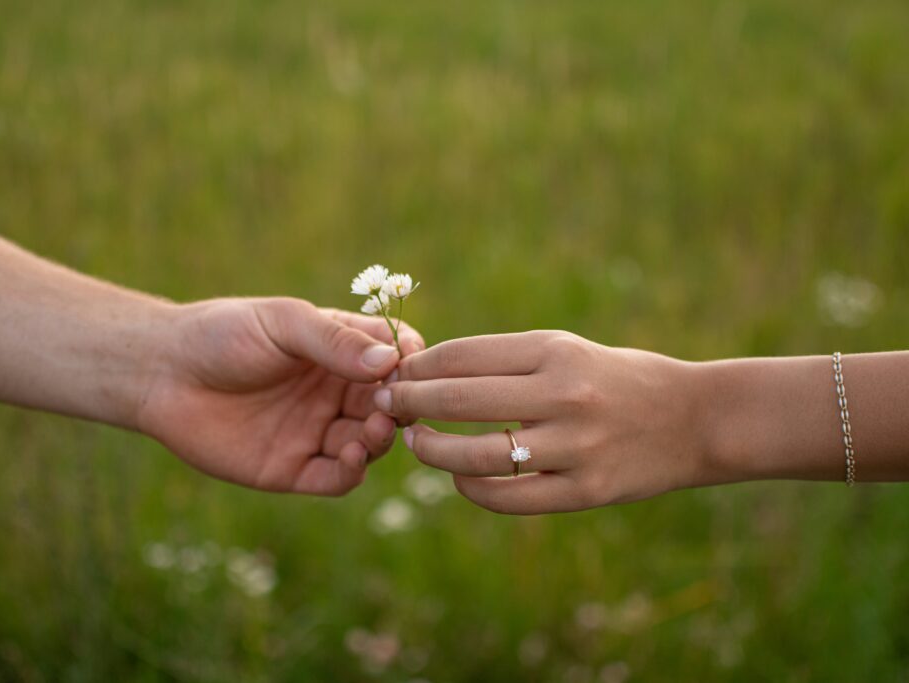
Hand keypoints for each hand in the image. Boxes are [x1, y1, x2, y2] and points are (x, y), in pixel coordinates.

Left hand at [137, 297, 423, 495]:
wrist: (162, 373)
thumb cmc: (222, 334)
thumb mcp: (283, 324)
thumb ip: (334, 340)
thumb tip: (389, 361)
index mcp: (338, 351)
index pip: (393, 359)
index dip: (410, 364)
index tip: (412, 366)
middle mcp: (333, 393)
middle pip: (387, 406)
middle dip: (397, 407)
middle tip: (390, 406)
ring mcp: (315, 432)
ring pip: (368, 444)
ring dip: (379, 440)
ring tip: (372, 429)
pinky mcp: (291, 469)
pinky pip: (335, 478)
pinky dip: (352, 472)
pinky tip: (352, 457)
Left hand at [375, 331, 707, 512]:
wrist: (694, 419)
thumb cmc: (617, 378)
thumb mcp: (567, 349)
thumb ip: (507, 361)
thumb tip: (432, 373)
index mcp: (555, 351)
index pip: (462, 355)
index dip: (417, 366)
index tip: (394, 373)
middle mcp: (563, 395)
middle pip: (458, 399)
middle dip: (408, 402)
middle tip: (384, 405)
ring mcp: (574, 447)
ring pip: (475, 455)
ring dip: (430, 449)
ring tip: (414, 442)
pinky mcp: (584, 491)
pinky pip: (507, 498)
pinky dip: (471, 488)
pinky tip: (459, 478)